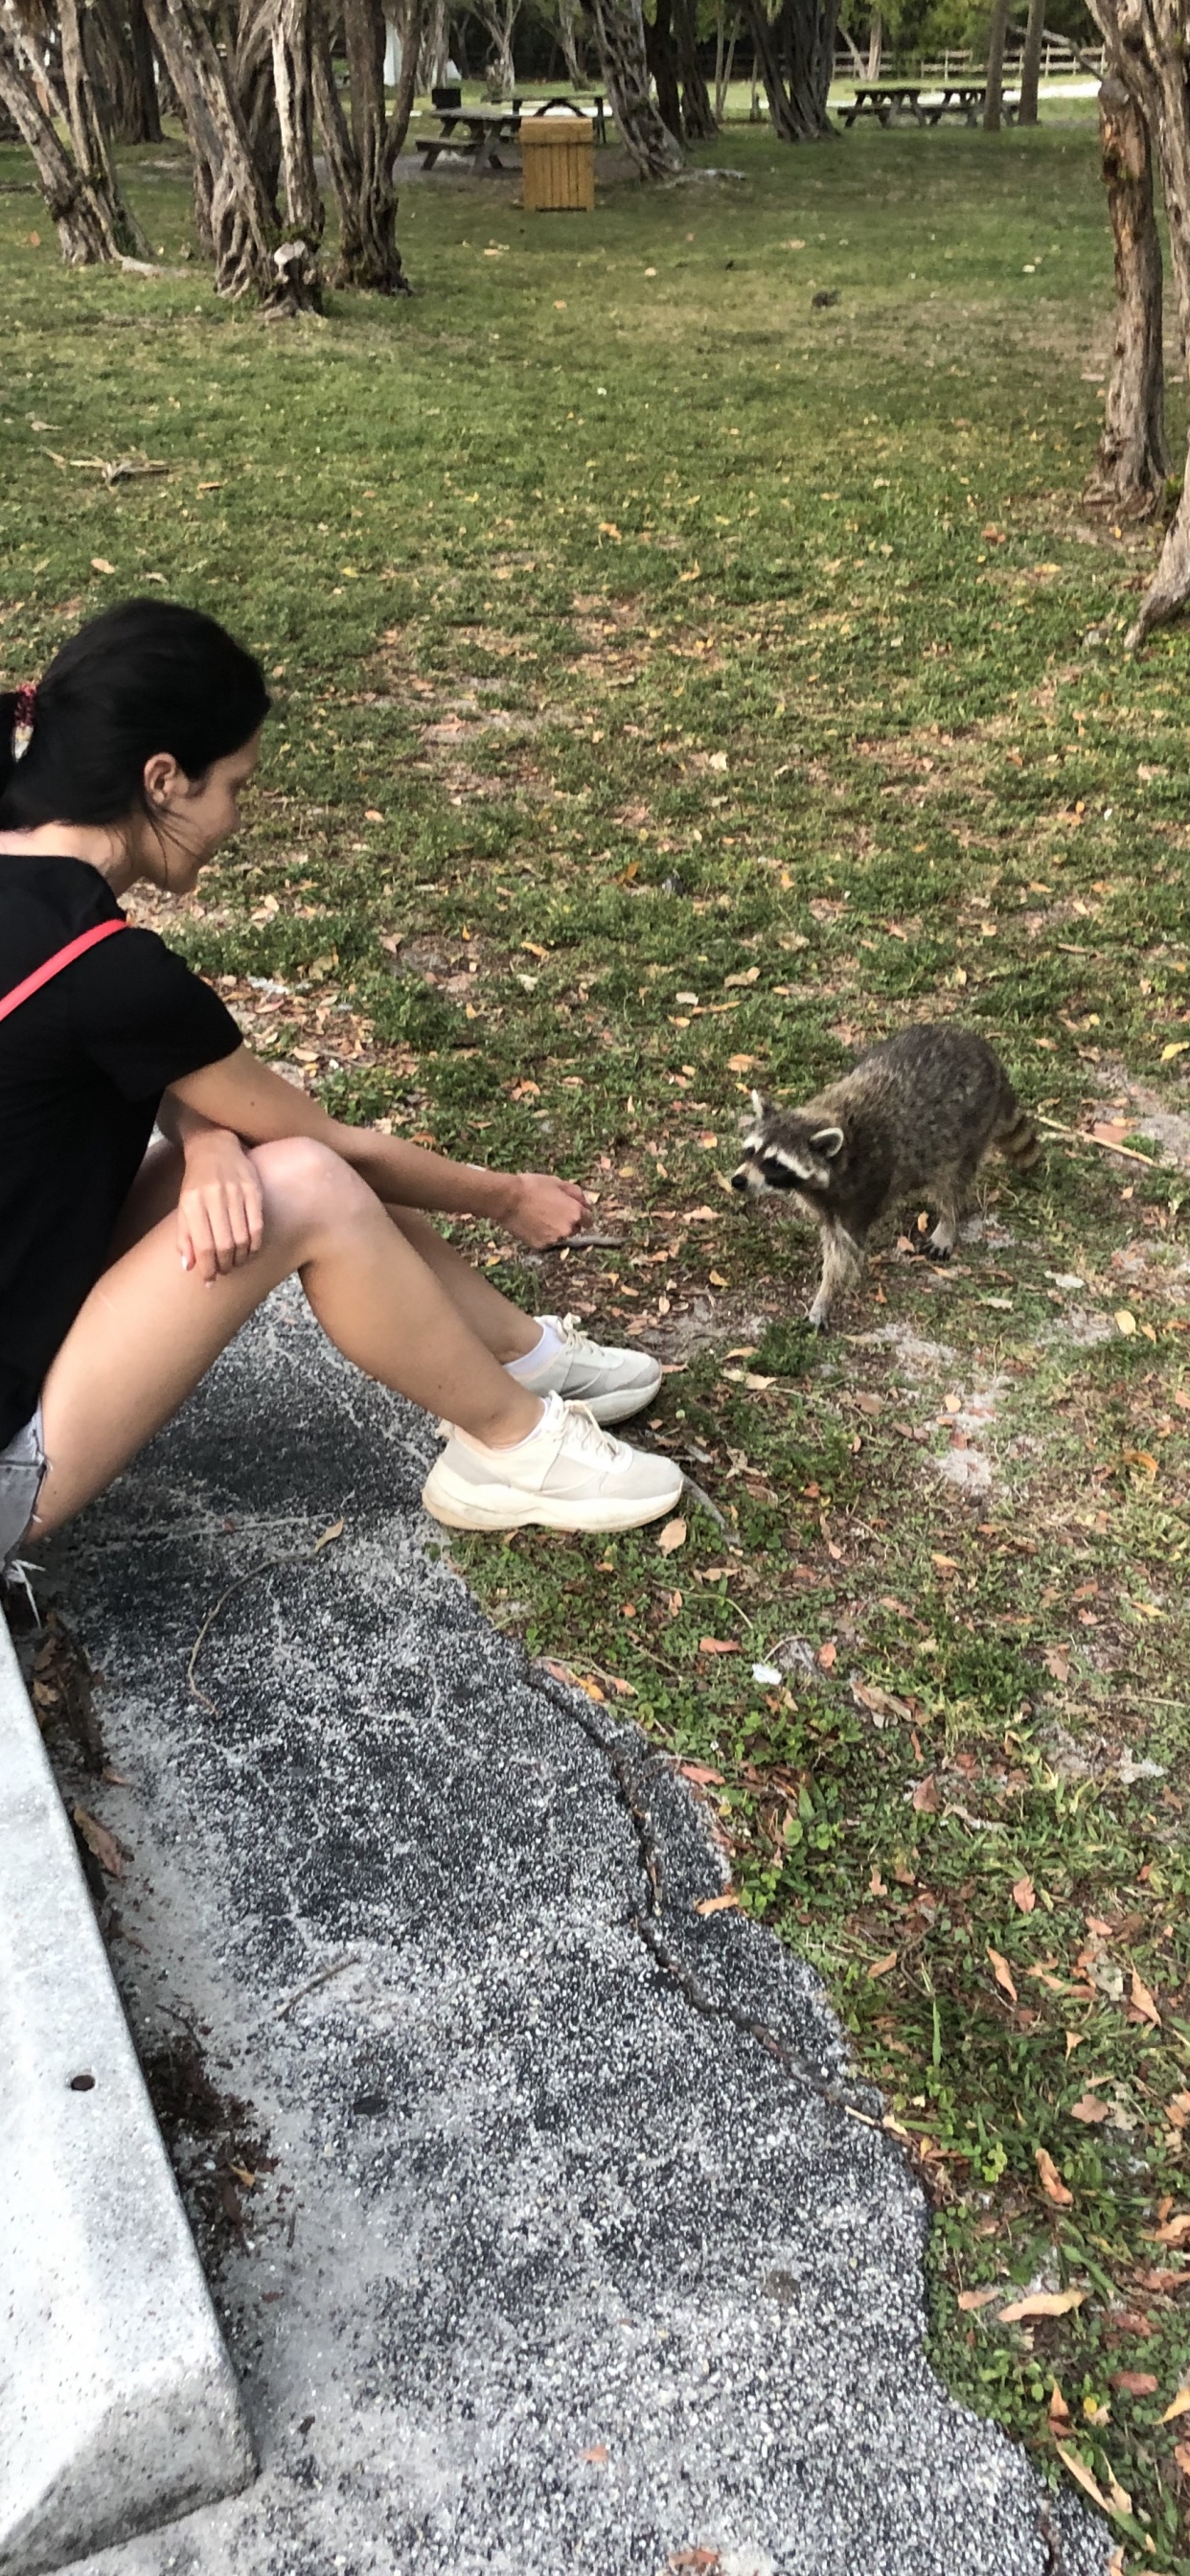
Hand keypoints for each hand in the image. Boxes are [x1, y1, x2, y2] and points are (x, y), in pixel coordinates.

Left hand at [178, 1131, 264, 1282]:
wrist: (214, 1147)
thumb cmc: (196, 1182)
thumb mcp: (184, 1206)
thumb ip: (185, 1236)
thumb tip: (189, 1267)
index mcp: (192, 1203)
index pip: (203, 1245)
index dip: (207, 1267)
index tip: (210, 1280)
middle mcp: (214, 1197)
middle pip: (224, 1244)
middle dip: (224, 1265)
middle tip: (224, 1272)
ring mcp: (236, 1192)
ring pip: (242, 1237)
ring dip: (240, 1258)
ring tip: (236, 1264)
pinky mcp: (254, 1189)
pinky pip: (257, 1225)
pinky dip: (255, 1244)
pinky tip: (250, 1251)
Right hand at [500, 1172, 591, 1248]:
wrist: (507, 1199)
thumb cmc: (532, 1186)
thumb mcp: (558, 1182)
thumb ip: (575, 1193)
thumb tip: (585, 1202)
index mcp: (575, 1213)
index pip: (589, 1220)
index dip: (581, 1215)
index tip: (572, 1210)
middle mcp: (568, 1229)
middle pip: (575, 1229)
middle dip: (568, 1222)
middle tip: (552, 1212)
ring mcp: (554, 1239)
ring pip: (560, 1236)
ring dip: (555, 1229)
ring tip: (539, 1217)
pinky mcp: (540, 1246)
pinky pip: (546, 1241)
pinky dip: (542, 1235)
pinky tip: (531, 1224)